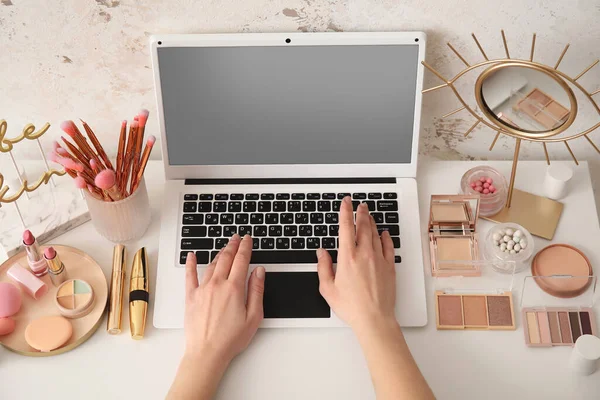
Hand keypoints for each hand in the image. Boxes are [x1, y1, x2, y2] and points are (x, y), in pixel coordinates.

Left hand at [184, 234, 264, 364]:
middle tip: (237, 238)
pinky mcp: (191, 297)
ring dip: (219, 253)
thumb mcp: (253, 316)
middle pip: (226, 258)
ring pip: (212, 264)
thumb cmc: (230, 339)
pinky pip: (190, 276)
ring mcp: (202, 289)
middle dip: (233, 245)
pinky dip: (191, 264)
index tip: (248, 239)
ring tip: (225, 247)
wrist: (207, 353)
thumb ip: (256, 291)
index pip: (241, 260)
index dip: (246, 247)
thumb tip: (258, 271)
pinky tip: (192, 256)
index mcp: (234, 288)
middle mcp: (217, 285)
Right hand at [317, 197, 396, 331]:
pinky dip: (385, 236)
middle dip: (360, 212)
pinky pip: (388, 246)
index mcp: (348, 257)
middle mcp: (364, 254)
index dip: (345, 211)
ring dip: (371, 222)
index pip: (346, 227)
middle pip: (363, 226)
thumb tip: (322, 253)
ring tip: (368, 215)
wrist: (374, 318)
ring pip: (375, 233)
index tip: (346, 202)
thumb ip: (323, 267)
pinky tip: (384, 233)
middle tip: (359, 204)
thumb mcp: (328, 288)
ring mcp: (379, 259)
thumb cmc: (351, 307)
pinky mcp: (389, 267)